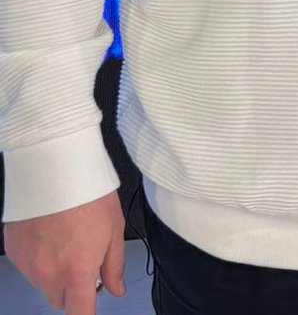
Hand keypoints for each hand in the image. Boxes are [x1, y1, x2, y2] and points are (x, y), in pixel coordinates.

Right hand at [3, 190, 126, 312]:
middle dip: (72, 288)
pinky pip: (28, 264)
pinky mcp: (14, 250)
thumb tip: (117, 287)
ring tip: (65, 237)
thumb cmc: (86, 191)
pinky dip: (38, 256)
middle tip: (83, 259)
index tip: (90, 306)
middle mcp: (48, 274)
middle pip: (60, 299)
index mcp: (77, 272)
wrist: (54, 164)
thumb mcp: (114, 228)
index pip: (80, 314)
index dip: (86, 313)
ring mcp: (28, 263)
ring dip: (54, 271)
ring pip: (43, 282)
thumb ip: (114, 264)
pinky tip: (49, 231)